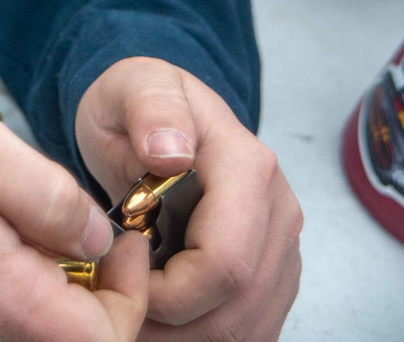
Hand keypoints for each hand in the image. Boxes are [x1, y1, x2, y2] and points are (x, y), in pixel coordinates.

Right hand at [0, 75, 149, 341]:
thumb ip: (44, 193)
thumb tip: (97, 235)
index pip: (102, 339)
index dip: (130, 292)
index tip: (124, 236)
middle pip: (66, 337)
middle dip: (97, 286)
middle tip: (92, 219)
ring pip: (29, 323)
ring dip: (55, 278)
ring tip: (46, 211)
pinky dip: (14, 274)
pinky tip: (1, 221)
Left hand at [76, 58, 302, 340]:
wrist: (157, 115)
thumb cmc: (138, 105)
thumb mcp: (131, 87)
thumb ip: (151, 108)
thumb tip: (171, 152)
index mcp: (248, 167)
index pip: (225, 262)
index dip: (171, 292)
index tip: (125, 277)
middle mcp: (278, 210)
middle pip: (237, 307)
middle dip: (173, 324)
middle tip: (122, 307)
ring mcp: (282, 247)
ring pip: (245, 329)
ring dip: (185, 336)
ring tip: (137, 310)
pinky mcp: (275, 275)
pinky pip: (250, 330)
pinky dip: (203, 335)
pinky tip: (164, 317)